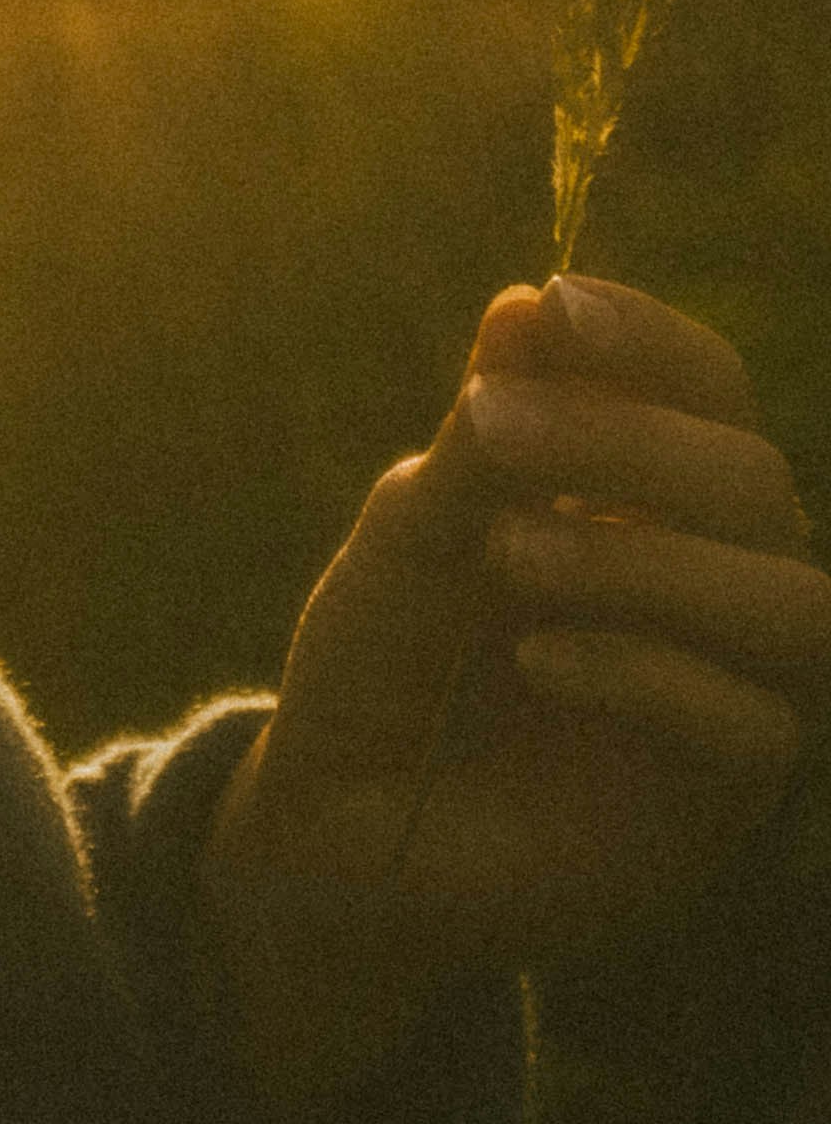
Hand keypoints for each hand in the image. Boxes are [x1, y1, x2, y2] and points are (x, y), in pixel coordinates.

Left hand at [199, 274, 830, 1102]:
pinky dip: (645, 671)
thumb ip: (483, 436)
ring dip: (647, 559)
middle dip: (624, 443)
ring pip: (790, 602)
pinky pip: (750, 725)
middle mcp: (715, 579)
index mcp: (650, 494)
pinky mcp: (719, 798)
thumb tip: (528, 304)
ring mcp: (732, 689)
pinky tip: (536, 656)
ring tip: (506, 550)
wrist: (338, 819)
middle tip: (489, 430)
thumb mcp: (416, 532)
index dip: (650, 342)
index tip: (555, 307)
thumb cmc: (384, 656)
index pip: (708, 392)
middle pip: (752, 482)